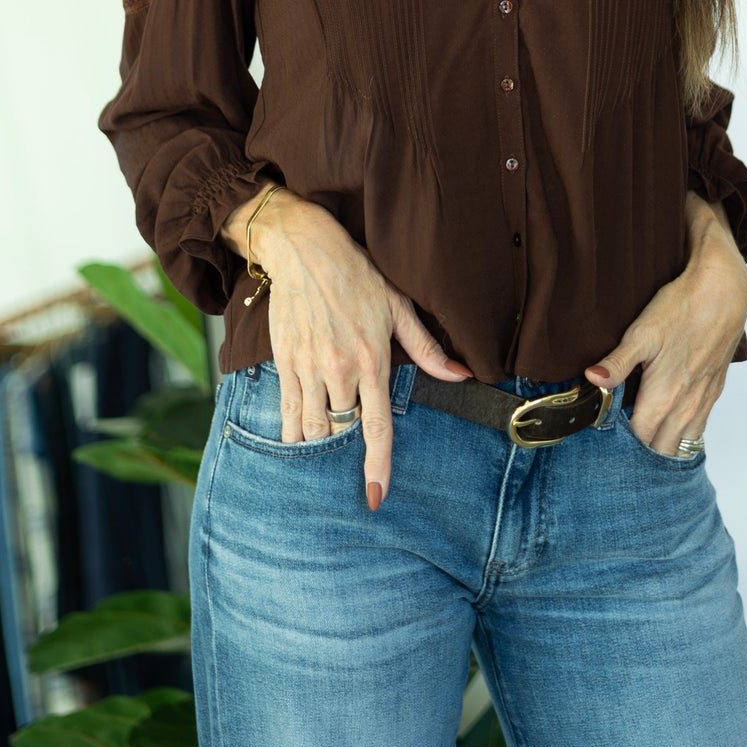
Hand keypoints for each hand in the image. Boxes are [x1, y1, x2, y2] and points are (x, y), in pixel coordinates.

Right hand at [226, 191, 473, 509]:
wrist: (304, 249)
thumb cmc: (357, 275)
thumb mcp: (398, 306)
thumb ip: (428, 348)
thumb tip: (462, 374)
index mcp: (372, 360)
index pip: (376, 427)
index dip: (378, 466)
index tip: (376, 497)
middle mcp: (338, 369)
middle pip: (340, 432)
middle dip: (344, 452)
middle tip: (347, 463)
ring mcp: (308, 367)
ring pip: (311, 429)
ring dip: (319, 445)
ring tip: (325, 452)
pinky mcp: (284, 362)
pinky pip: (286, 413)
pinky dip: (292, 433)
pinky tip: (298, 442)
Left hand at [583, 201, 746, 456]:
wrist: (723, 293)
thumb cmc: (681, 309)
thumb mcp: (642, 332)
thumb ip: (617, 362)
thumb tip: (591, 379)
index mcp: (664, 397)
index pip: (638, 440)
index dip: (620, 443)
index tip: (605, 435)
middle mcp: (685, 407)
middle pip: (659, 449)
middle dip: (640, 450)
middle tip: (619, 438)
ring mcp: (703, 402)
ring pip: (681, 443)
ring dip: (662, 445)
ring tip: (642, 436)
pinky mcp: (714, 392)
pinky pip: (698, 429)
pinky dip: (682, 435)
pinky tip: (669, 425)